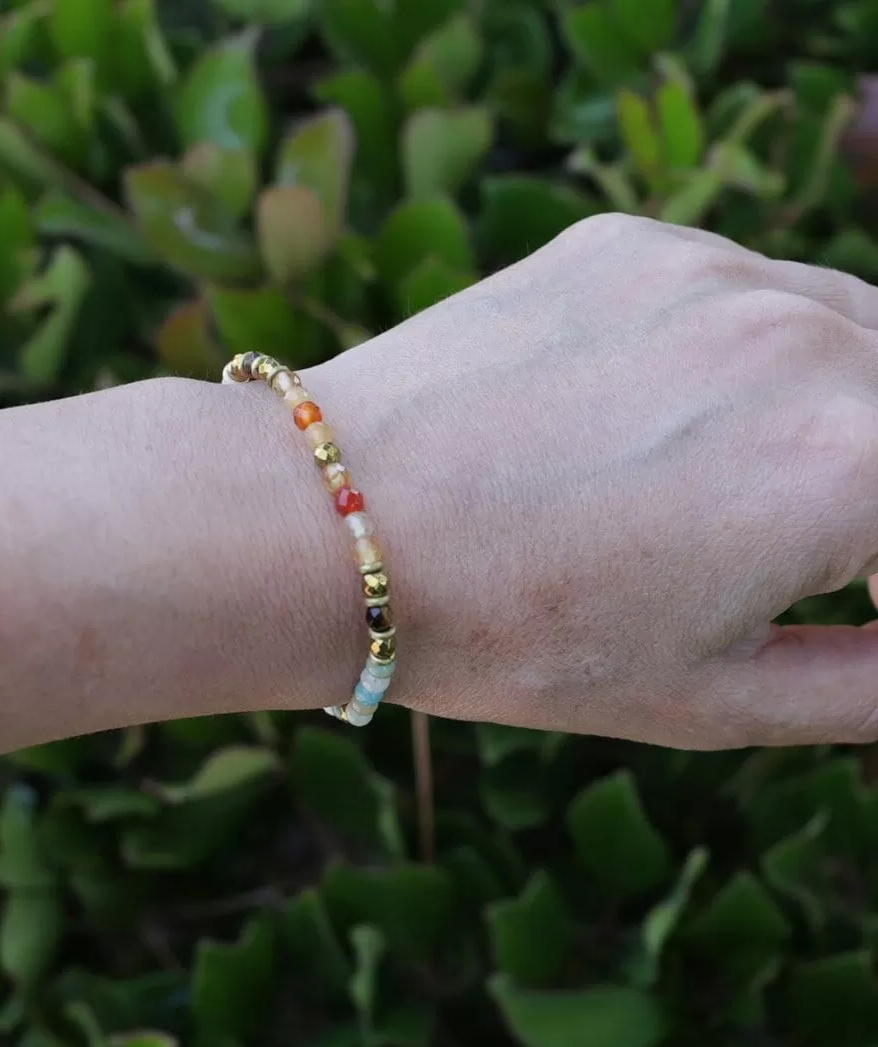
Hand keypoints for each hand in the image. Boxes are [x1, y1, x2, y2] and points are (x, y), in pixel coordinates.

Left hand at [311, 214, 877, 748]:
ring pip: (851, 329)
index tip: (843, 591)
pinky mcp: (632, 240)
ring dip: (836, 409)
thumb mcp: (712, 697)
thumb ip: (870, 684)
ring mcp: (713, 270)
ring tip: (734, 484)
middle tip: (800, 551)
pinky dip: (745, 351)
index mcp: (851, 463)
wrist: (333, 522)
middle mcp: (804, 336)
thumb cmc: (509, 630)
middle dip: (871, 490)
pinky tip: (655, 413)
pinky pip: (745, 289)